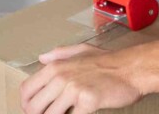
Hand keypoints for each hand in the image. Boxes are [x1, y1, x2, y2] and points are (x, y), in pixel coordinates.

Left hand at [19, 44, 142, 113]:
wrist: (132, 69)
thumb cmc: (109, 61)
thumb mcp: (82, 50)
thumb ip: (59, 54)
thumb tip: (41, 58)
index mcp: (55, 66)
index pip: (27, 90)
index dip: (27, 104)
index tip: (33, 111)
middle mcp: (61, 78)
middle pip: (34, 107)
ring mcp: (73, 90)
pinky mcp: (87, 102)